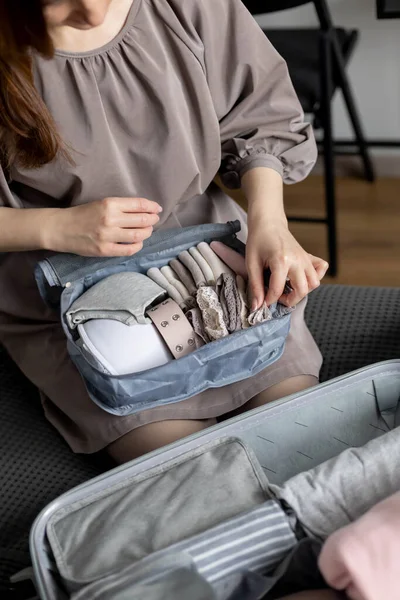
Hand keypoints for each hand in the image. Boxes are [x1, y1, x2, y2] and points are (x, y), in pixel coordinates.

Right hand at [42, 197, 161, 256]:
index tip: (157, 209)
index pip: (139, 205)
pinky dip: (138, 246)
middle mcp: (110, 219)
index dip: (152, 207)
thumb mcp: (100, 204)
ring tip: (147, 231)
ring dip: (147, 233)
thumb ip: (120, 207)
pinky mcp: (105, 250)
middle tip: (154, 220)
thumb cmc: (82, 214)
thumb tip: (144, 211)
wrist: (61, 228)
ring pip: (138, 235)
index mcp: (110, 204)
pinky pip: (129, 249)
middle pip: (142, 220)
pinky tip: (138, 243)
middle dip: (152, 220)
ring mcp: (108, 236)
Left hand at [246, 220, 328, 308]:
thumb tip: (257, 306)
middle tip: (278, 298)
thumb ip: (256, 286)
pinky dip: (314, 277)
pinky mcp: (309, 257)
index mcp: (281, 261)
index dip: (269, 300)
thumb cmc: (258, 241)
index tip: (263, 303)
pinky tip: (300, 278)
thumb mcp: (251, 264)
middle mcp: (297, 260)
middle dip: (290, 300)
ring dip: (302, 291)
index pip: (278, 290)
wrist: (268, 223)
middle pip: (302, 290)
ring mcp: (305, 258)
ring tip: (288, 289)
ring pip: (314, 283)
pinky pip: (320, 270)